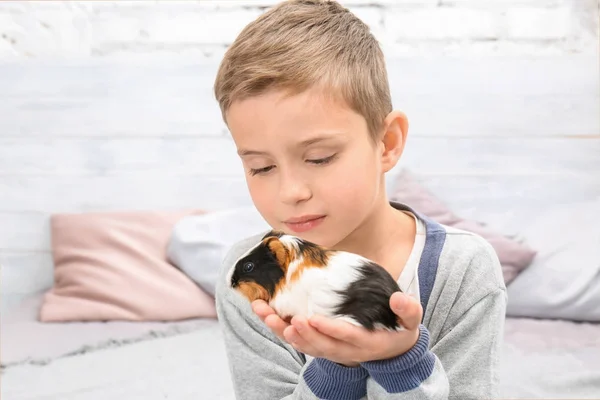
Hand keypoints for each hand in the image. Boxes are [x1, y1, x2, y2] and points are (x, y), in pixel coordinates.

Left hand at [252, 291, 421, 366]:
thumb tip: (398, 298)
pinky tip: (268, 317)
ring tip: (268, 317)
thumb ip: (407, 309)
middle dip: (304, 334)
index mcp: (367, 342)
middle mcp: (347, 350)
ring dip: (285, 333)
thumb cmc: (400, 329)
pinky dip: (283, 332)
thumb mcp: (410, 320)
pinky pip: (301, 342)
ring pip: (307, 345)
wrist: (393, 350)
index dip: (330, 329)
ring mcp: (333, 350)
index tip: (313, 319)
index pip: (346, 336)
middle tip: (290, 322)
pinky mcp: (323, 346)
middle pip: (321, 345)